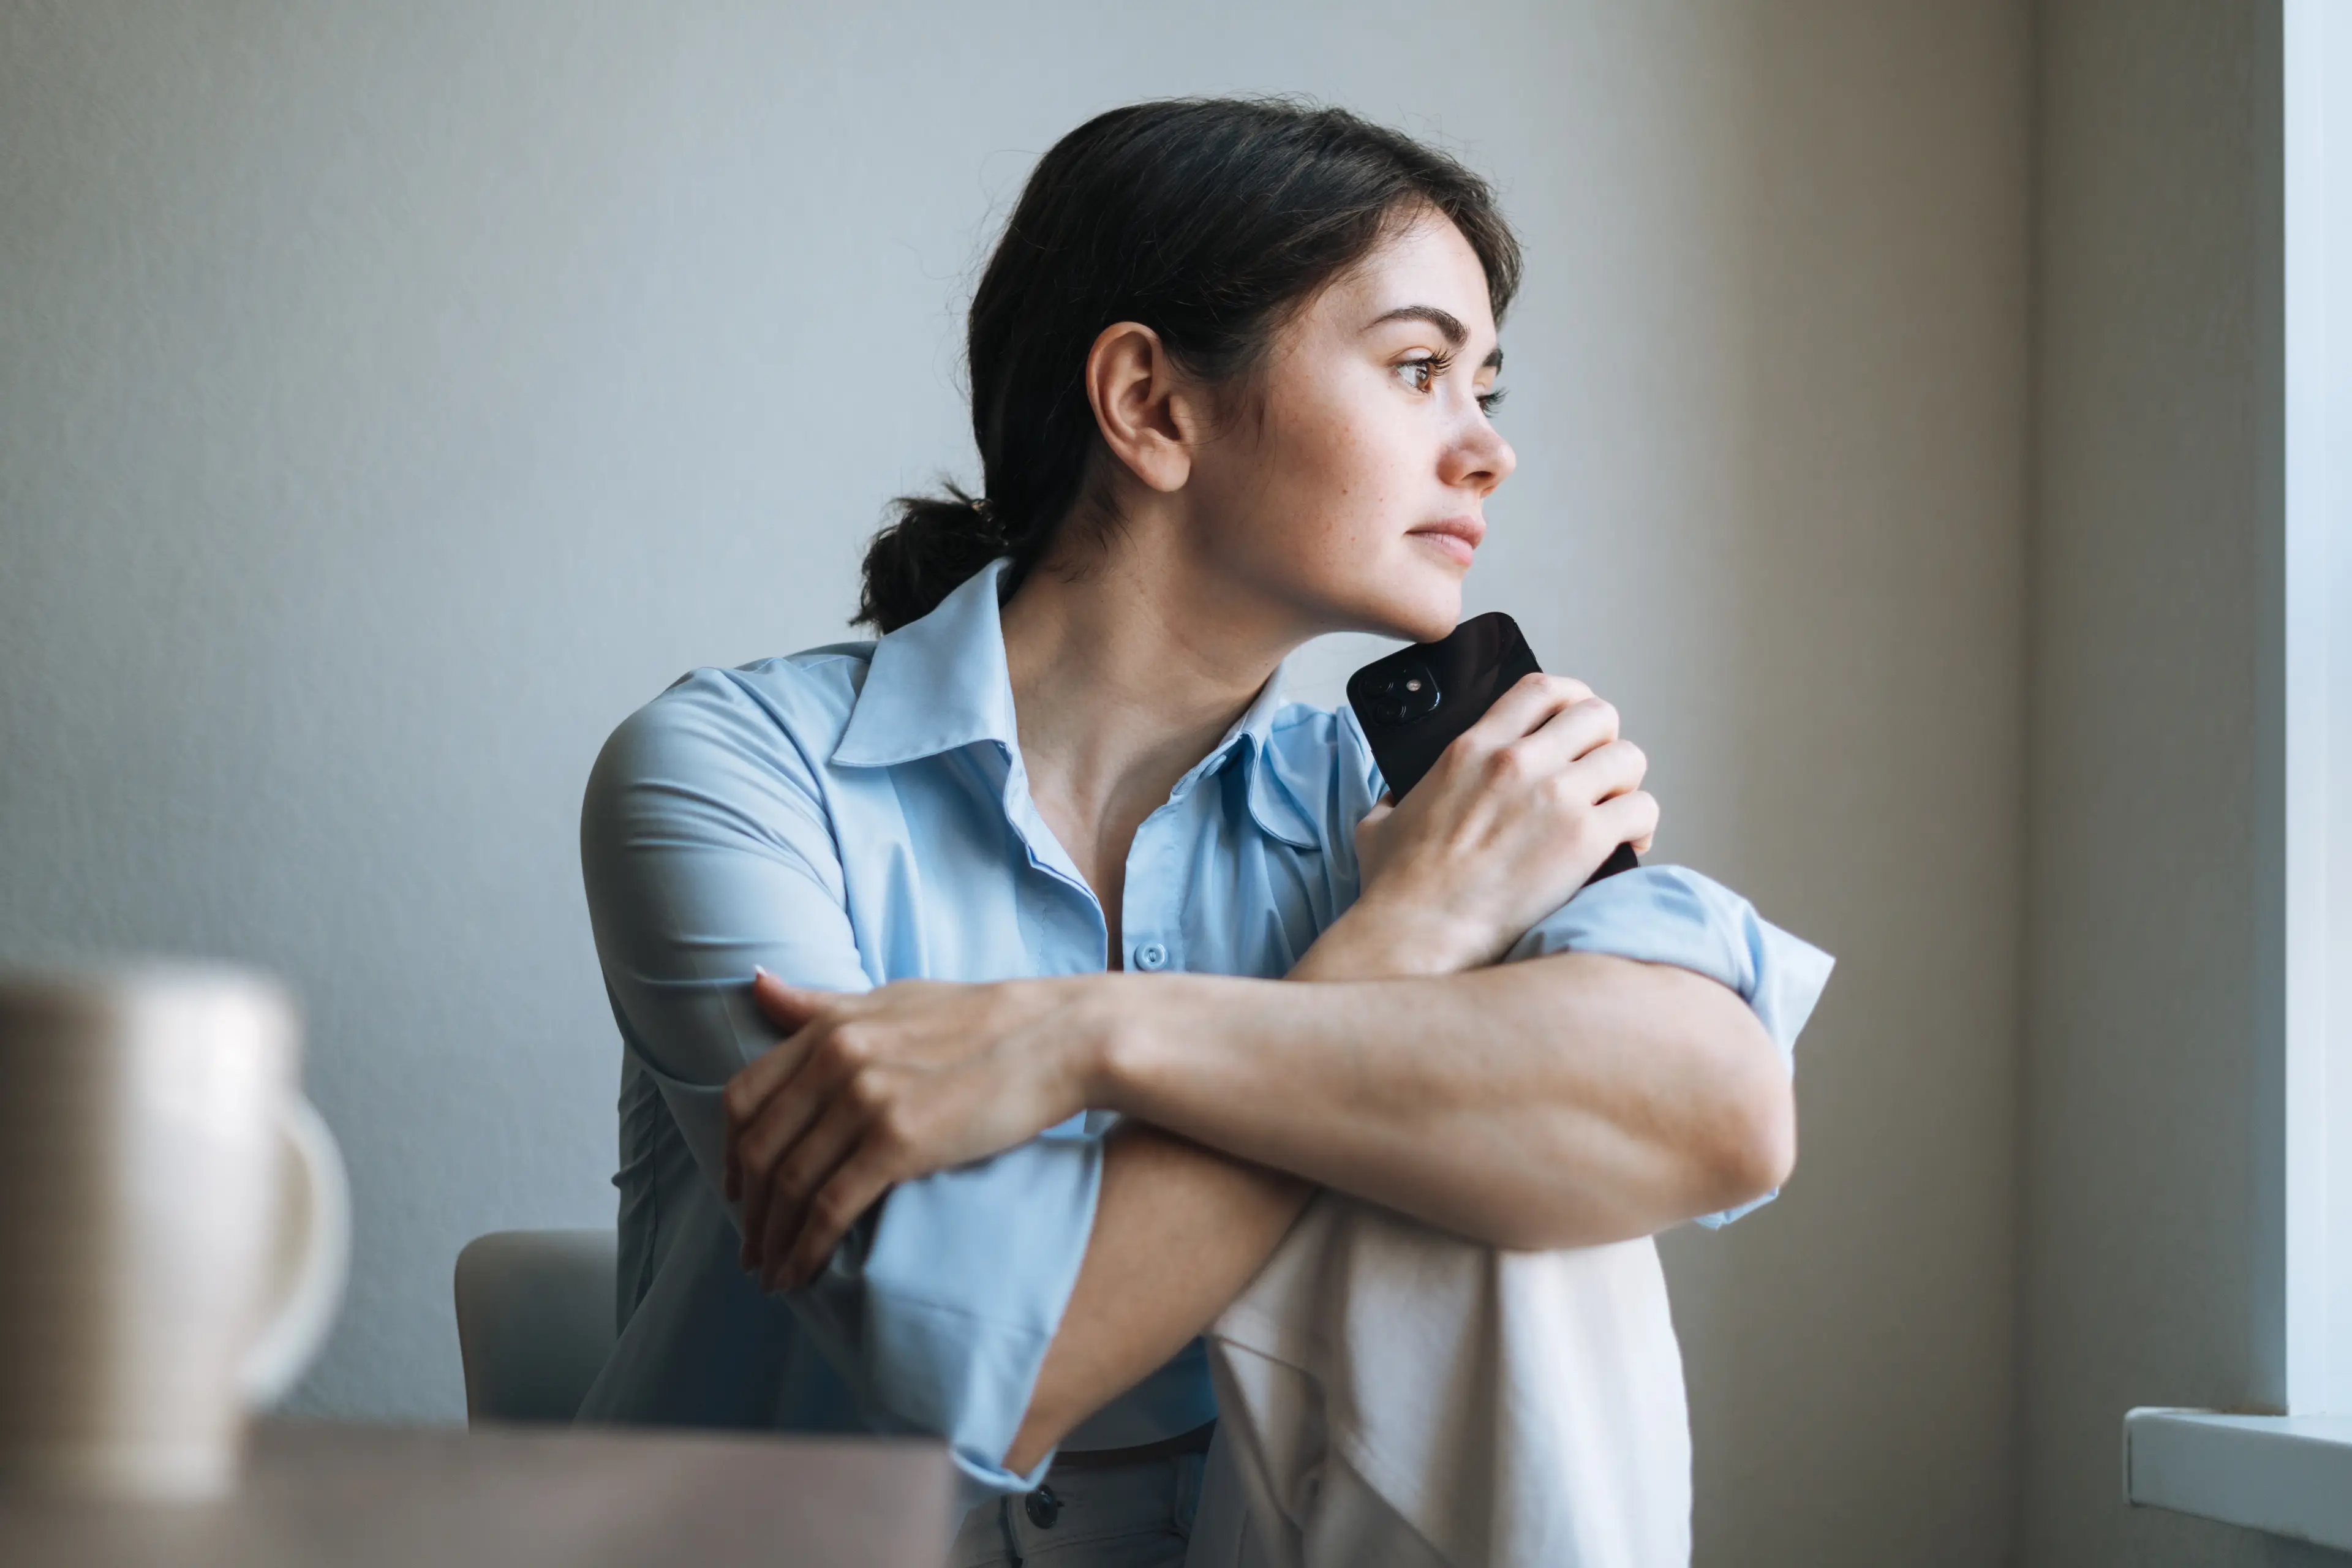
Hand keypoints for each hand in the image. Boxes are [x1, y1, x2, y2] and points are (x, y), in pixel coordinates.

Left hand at [721, 969, 1105, 1291]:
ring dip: (771, 1238)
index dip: (732, 1153)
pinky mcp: (899, 1142)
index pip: (745, 1097)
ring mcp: (865, 1100)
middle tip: (749, 1248)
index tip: (736, 1191)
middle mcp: (837, 1060)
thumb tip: (756, 983)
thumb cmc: (981, 1020)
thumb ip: (821, 1004)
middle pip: (760, 1148)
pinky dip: (806, 1248)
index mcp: (831, 1027)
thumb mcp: (892, 999)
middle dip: (747, 1210)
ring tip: (771, 1274)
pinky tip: (801, 1274)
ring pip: (789, 1184)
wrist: (1057, 1038)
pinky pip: (830, 1208)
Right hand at [1343, 672, 1656, 972]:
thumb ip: (1396, 798)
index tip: (1575, 718)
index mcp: (1471, 749)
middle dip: (1604, 740)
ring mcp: (1555, 797)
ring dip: (1626, 782)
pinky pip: (1641, 809)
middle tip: (1596, 771)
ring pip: (1628, 757)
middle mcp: (1518, 762)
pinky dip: (1642, 825)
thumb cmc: (1398, 888)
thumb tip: (1398, 799)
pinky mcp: (1583, 839)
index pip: (1541, 689)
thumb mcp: (1380, 823)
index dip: (1571, 698)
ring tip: (1616, 810)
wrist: (1419, 933)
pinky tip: (1628, 845)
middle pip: (1596, 714)